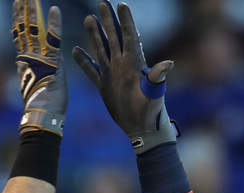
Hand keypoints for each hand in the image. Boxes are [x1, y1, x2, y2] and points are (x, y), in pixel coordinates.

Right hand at [13, 0, 65, 135]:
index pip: (20, 36)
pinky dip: (54, 24)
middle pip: (23, 28)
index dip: (19, 20)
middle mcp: (28, 58)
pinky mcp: (50, 61)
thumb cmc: (45, 106)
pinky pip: (52, 39)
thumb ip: (37, 72)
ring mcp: (38, 58)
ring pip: (32, 30)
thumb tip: (32, 68)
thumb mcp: (40, 85)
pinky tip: (54, 9)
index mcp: (25, 62)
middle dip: (22, 10)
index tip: (18, 5)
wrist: (43, 116)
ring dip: (32, 11)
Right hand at [72, 1, 176, 152]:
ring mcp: (112, 74)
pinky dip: (83, 61)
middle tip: (102, 2)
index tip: (121, 4)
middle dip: (108, 20)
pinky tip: (75, 50)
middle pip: (114, 37)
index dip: (126, 20)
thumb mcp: (154, 93)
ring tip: (88, 18)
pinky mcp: (104, 86)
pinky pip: (91, 70)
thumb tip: (168, 63)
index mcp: (134, 63)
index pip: (129, 36)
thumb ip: (157, 77)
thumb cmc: (152, 111)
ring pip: (101, 49)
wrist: (142, 128)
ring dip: (95, 35)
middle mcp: (122, 65)